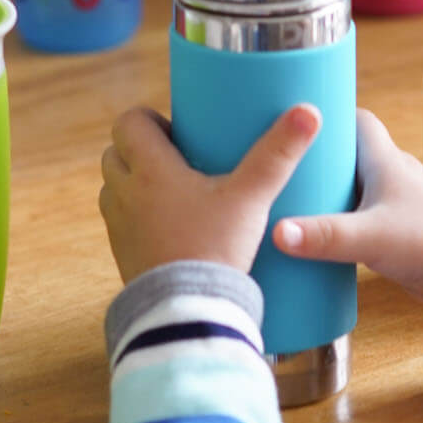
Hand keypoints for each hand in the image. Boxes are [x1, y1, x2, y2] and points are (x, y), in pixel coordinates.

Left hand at [99, 104, 320, 284]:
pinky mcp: (121, 254)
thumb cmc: (217, 248)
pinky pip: (120, 222)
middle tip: (179, 160)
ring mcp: (119, 226)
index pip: (128, 122)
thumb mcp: (252, 197)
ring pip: (113, 187)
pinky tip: (169, 226)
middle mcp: (124, 193)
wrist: (189, 310)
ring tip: (174, 192)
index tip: (178, 132)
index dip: (149, 119)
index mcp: (149, 169)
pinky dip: (136, 216)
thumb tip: (309, 112)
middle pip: (115, 152)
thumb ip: (279, 154)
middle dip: (140, 149)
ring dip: (134, 182)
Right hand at [273, 109, 422, 308]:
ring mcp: (394, 203)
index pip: (357, 119)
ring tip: (288, 201)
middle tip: (281, 166)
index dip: (328, 116)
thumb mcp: (369, 238)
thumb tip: (277, 231)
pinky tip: (315, 236)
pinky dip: (338, 220)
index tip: (294, 121)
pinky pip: (359, 216)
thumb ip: (323, 235)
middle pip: (347, 153)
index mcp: (387, 161)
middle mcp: (391, 175)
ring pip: (352, 187)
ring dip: (326, 193)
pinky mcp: (395, 230)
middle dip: (317, 158)